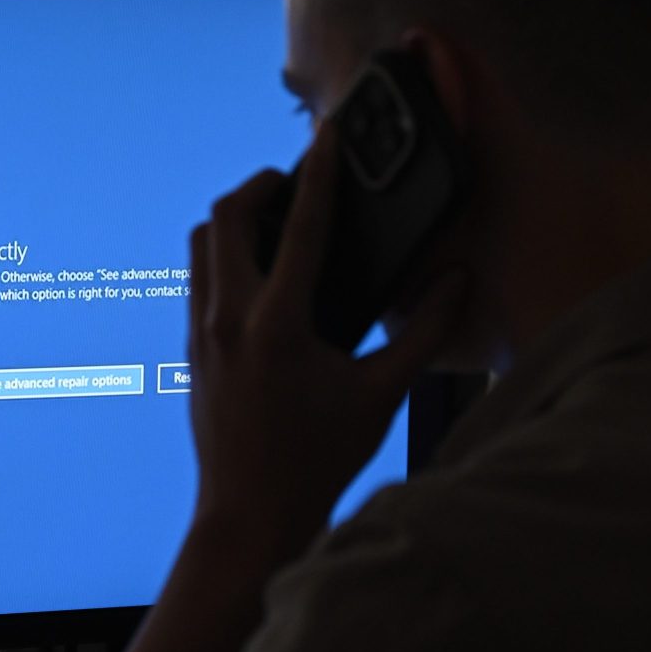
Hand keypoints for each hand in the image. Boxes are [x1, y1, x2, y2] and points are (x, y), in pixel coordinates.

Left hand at [188, 123, 465, 546]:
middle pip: (226, 215)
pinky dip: (225, 256)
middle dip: (261, 184)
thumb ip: (424, 333)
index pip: (302, 226)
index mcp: (278, 326)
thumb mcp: (381, 396)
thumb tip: (458, 283)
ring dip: (235, 218)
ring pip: (202, 243)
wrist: (250, 516)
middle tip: (294, 181)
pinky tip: (259, 275)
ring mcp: (201, 334)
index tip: (329, 135)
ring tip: (275, 220)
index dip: (320, 173)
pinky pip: (198, 279)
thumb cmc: (316, 461)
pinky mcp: (192, 350)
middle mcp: (229, 320)